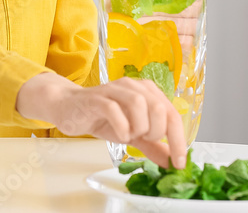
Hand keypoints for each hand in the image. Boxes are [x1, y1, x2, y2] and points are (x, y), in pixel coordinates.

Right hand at [15, 72, 185, 169]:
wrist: (68, 108)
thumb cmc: (102, 118)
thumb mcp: (132, 134)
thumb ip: (153, 146)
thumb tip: (172, 162)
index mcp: (146, 91)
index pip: (172, 113)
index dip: (178, 140)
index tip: (179, 162)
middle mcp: (133, 86)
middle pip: (159, 107)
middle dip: (156, 132)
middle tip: (143, 140)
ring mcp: (113, 89)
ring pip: (139, 105)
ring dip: (138, 128)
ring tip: (129, 135)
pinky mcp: (96, 98)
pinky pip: (114, 110)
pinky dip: (121, 127)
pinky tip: (118, 134)